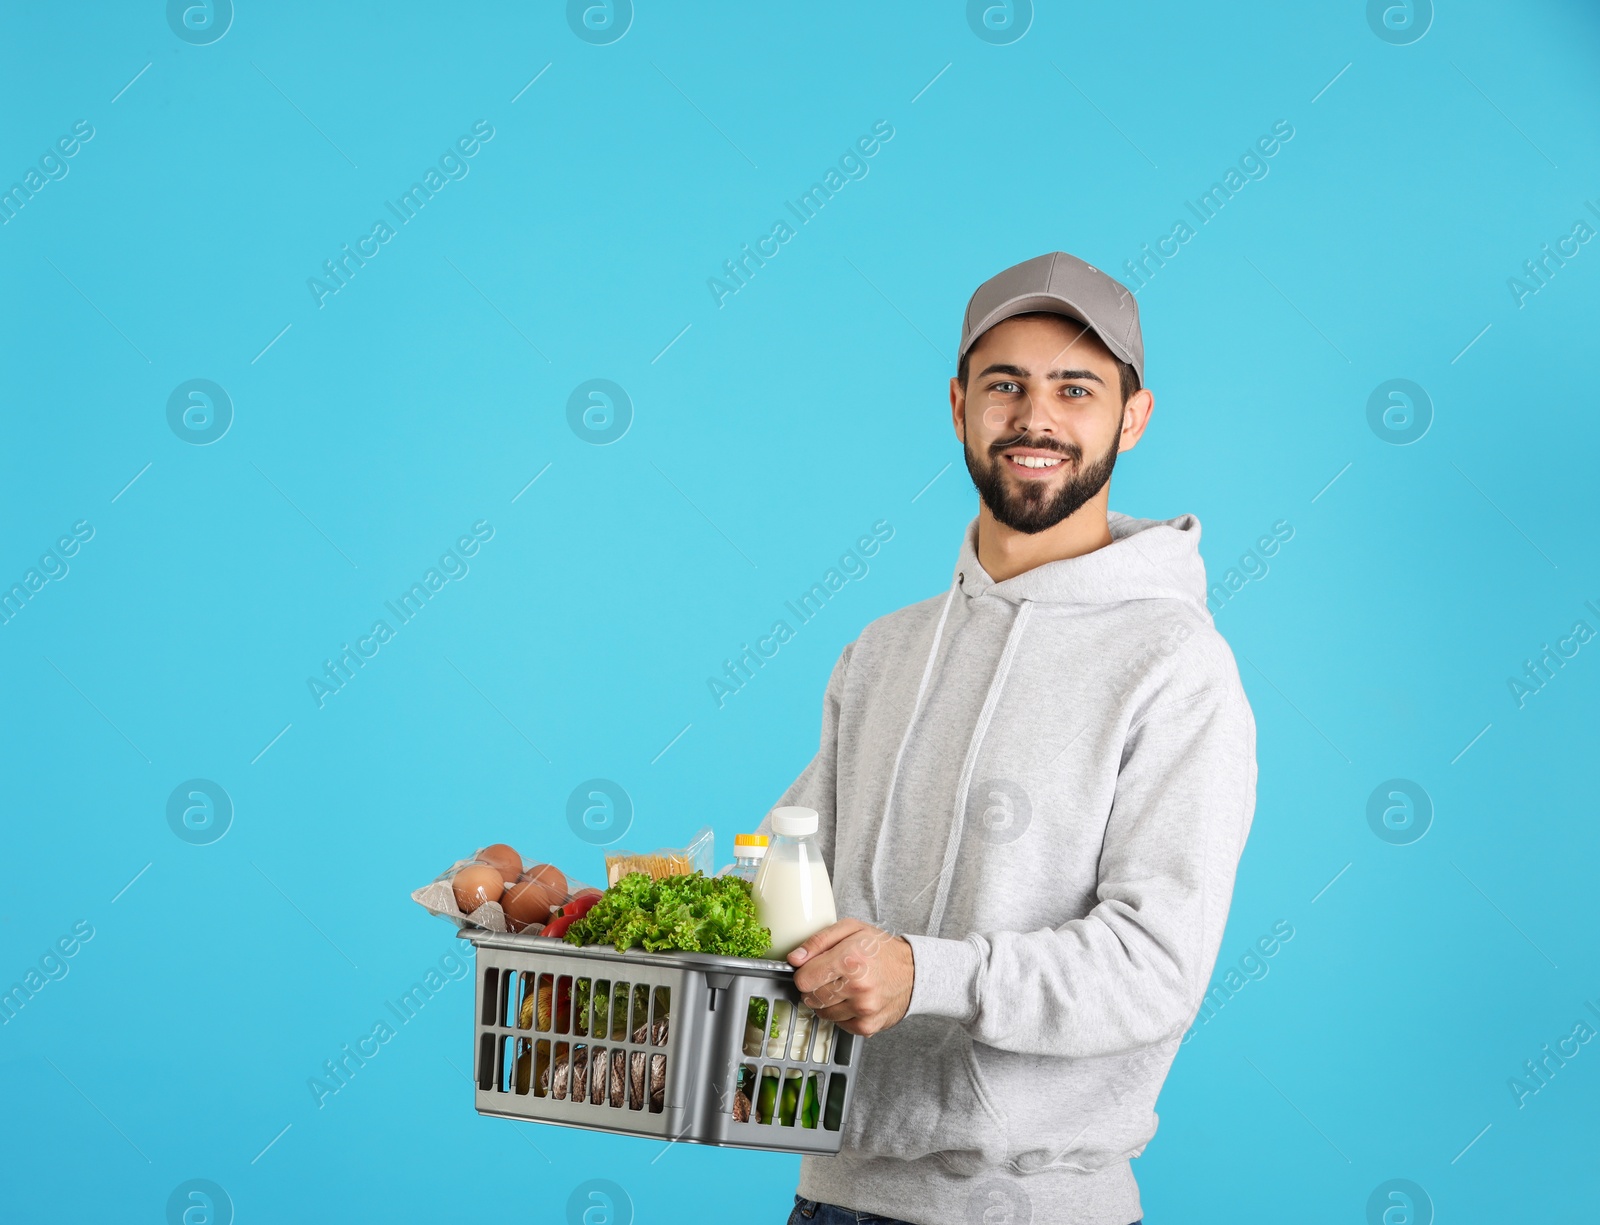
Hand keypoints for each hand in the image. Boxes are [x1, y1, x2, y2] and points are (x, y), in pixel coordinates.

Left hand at [788, 918, 913, 1036]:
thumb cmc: (881, 949)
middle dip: (815, 987)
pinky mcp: (868, 1026)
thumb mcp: (851, 929)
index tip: (812, 969)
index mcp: (850, 959)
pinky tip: (853, 999)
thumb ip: (818, 941)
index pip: (804, 979)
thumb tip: (794, 959)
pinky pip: (839, 1025)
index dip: (804, 973)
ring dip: (827, 1002)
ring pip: (823, 1013)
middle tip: (830, 977)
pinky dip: (841, 1014)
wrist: (914, 972)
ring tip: (843, 987)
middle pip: (811, 997)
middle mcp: (857, 986)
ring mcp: (863, 1009)